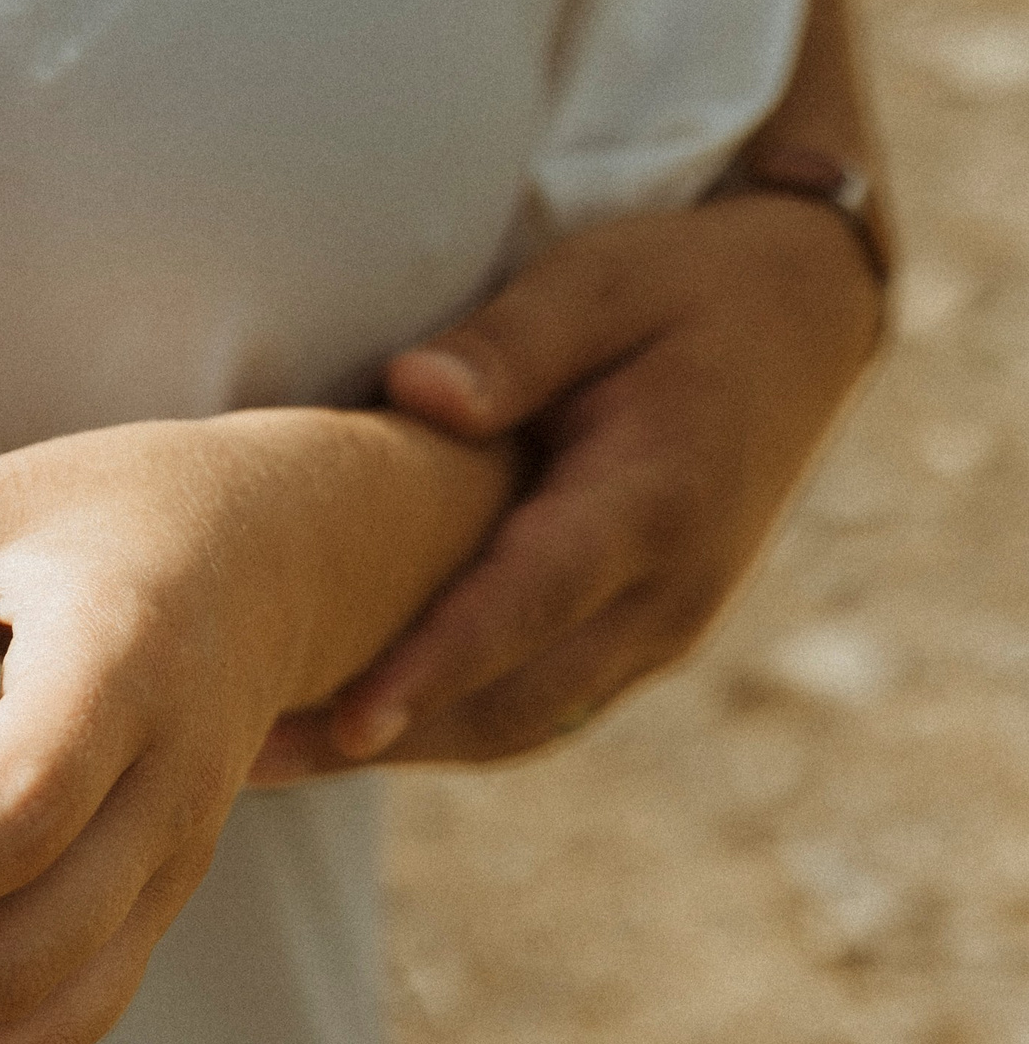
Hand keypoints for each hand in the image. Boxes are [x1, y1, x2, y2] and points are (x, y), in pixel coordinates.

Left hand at [253, 194, 883, 776]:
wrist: (802, 320)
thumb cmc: (676, 287)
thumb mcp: (597, 282)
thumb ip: (510, 343)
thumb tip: (416, 394)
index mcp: (654, 501)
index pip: (531, 601)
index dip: (438, 665)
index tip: (350, 720)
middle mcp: (667, 592)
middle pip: (512, 700)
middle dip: (381, 738)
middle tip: (242, 758)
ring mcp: (657, 629)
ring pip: (516, 724)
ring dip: (397, 749)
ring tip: (259, 762)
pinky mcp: (634, 641)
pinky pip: (529, 709)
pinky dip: (438, 728)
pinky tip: (335, 732)